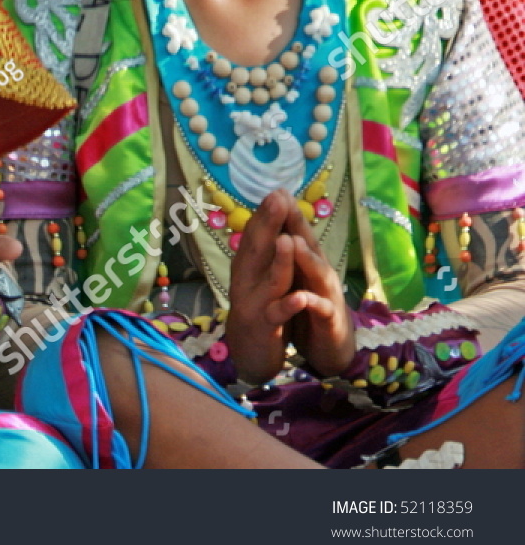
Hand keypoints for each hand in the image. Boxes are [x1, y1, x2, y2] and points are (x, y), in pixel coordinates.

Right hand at [224, 189, 304, 383]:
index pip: (256, 236)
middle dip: (268, 223)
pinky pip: (277, 315)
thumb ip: (265, 254)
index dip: (266, 214)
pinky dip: (287, 306)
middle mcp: (246, 281)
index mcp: (249, 268)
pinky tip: (299, 298)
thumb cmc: (260, 310)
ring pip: (269, 280)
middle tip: (277, 197)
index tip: (278, 190)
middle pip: (258, 249)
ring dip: (277, 260)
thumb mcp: (262, 278)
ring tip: (286, 239)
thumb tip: (273, 221)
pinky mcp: (264, 327)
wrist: (248, 354)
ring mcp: (253, 303)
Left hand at [282, 201, 355, 377]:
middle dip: (298, 224)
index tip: (275, 189)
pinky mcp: (330, 322)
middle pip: (310, 246)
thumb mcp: (299, 278)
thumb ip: (292, 255)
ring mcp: (327, 297)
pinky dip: (311, 303)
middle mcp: (320, 275)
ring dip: (306, 258)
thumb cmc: (312, 309)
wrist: (331, 349)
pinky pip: (321, 311)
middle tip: (284, 200)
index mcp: (309, 265)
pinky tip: (302, 297)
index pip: (298, 234)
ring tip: (292, 241)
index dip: (288, 214)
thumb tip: (279, 226)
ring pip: (318, 274)